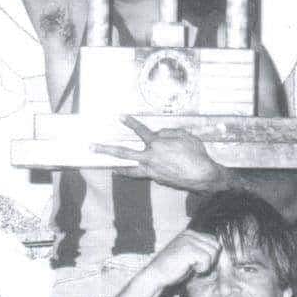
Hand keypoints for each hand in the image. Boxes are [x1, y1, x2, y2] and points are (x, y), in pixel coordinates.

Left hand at [95, 116, 226, 191]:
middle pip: (124, 153)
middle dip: (106, 149)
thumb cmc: (197, 154)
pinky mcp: (158, 180)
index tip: (120, 117)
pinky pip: (148, 173)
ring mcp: (152, 172)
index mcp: (157, 144)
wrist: (203, 176)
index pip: (140, 131)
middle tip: (92, 147)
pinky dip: (145, 170)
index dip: (130, 122)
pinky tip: (148, 168)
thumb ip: (168, 133)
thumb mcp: (185, 136)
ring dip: (119, 168)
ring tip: (111, 168)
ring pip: (132, 170)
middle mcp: (150, 158)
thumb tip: (158, 135)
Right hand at [145, 230, 220, 289]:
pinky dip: (202, 268)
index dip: (211, 255)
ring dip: (206, 264)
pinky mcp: (188, 249)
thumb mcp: (188, 255)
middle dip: (211, 260)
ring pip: (213, 252)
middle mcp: (189, 234)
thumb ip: (201, 251)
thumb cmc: (172, 268)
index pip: (213, 241)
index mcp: (190, 233)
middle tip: (198, 267)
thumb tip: (219, 252)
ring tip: (193, 267)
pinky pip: (207, 259)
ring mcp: (188, 240)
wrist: (156, 275)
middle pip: (215, 246)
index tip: (200, 264)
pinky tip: (192, 269)